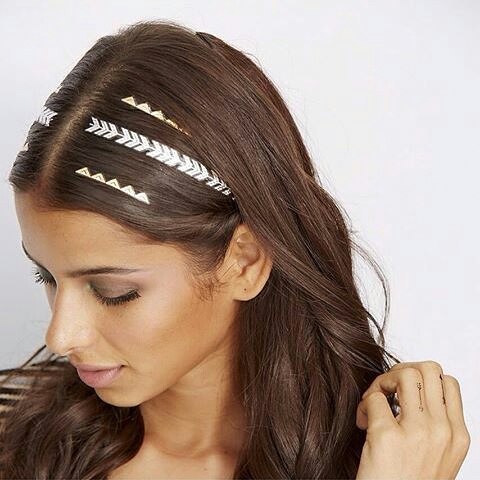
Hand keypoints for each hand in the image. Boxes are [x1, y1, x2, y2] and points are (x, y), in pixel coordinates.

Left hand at [355, 360, 470, 478]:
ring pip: (403, 374)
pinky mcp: (387, 436)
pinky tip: (363, 423)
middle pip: (427, 368)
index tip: (406, 393)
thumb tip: (413, 389)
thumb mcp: (436, 456)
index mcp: (458, 437)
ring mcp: (417, 433)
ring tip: (374, 405)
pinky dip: (364, 404)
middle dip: (402, 371)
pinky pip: (374, 398)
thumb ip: (432, 425)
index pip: (449, 382)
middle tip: (388, 392)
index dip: (423, 377)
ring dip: (382, 383)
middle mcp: (442, 432)